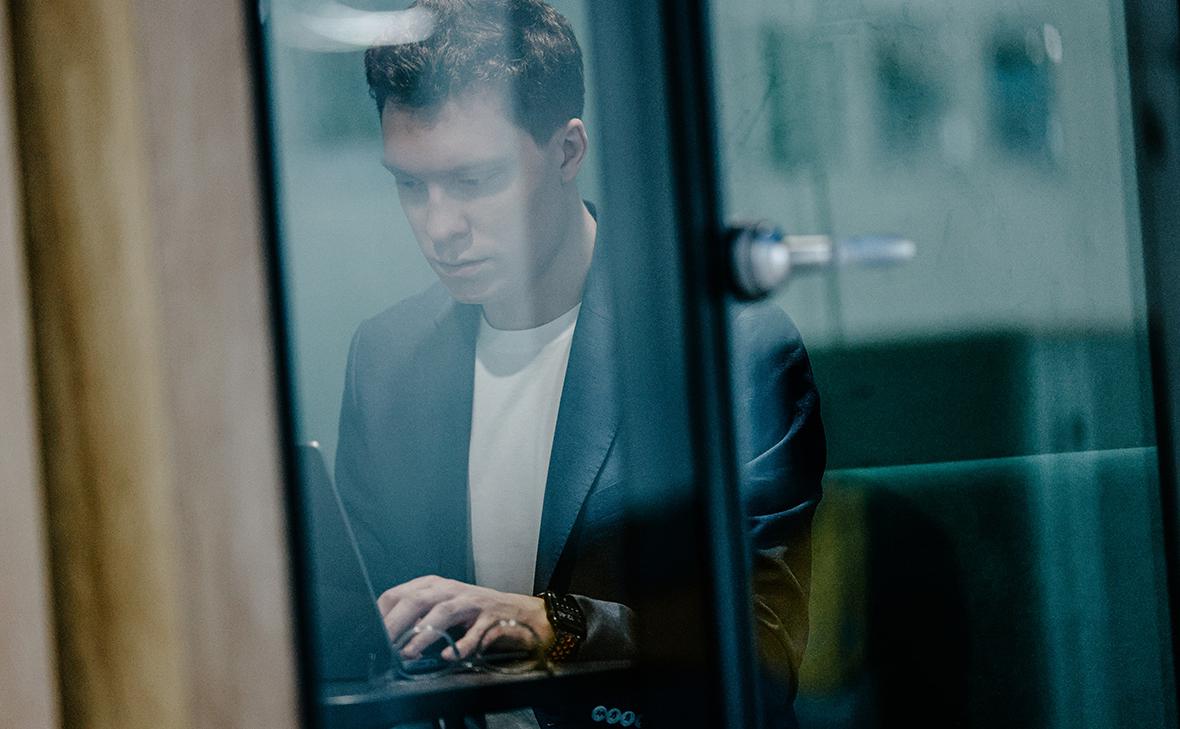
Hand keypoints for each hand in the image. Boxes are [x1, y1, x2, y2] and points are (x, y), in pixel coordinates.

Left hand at [377, 575, 554, 660]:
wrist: (519, 613)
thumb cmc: (475, 613)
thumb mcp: (443, 608)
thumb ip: (419, 617)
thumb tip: (389, 636)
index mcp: (435, 585)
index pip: (400, 593)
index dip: (384, 613)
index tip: (372, 633)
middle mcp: (451, 589)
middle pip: (417, 600)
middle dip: (397, 622)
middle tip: (385, 644)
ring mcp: (472, 602)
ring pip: (443, 612)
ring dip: (423, 633)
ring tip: (409, 651)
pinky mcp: (491, 618)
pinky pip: (474, 632)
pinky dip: (460, 645)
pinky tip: (449, 655)